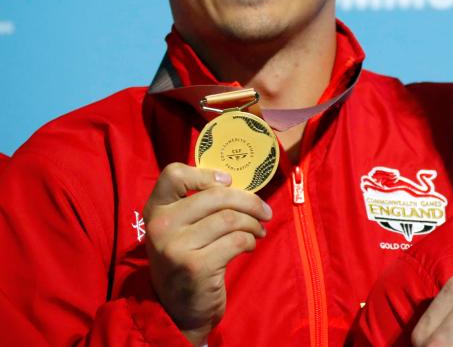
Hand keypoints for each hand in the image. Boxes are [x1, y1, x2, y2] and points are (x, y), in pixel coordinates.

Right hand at [144, 163, 272, 344]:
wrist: (178, 310)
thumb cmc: (187, 260)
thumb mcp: (180, 229)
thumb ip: (197, 204)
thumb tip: (236, 182)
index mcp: (155, 210)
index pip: (174, 174)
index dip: (206, 173)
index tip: (229, 183)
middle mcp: (161, 225)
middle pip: (216, 195)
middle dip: (249, 201)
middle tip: (264, 211)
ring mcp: (176, 246)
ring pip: (230, 218)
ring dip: (253, 223)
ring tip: (259, 230)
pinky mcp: (196, 266)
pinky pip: (237, 240)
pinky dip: (250, 241)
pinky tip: (249, 246)